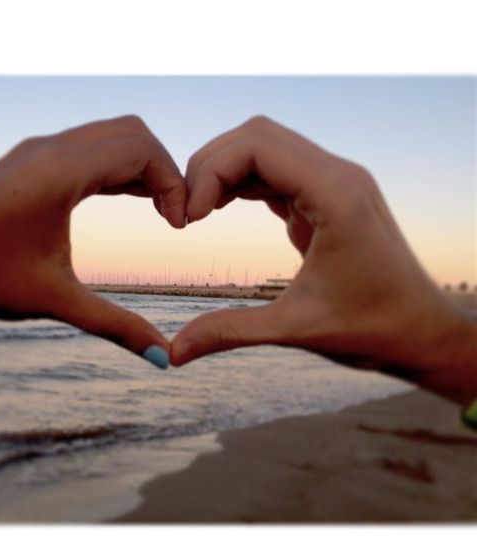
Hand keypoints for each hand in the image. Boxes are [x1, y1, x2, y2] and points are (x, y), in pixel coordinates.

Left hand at [0, 115, 186, 362]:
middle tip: (172, 215)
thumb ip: (115, 324)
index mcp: (60, 171)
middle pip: (132, 133)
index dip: (173, 183)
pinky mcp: (33, 158)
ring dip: (141, 167)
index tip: (178, 226)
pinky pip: (90, 147)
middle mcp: (52, 149)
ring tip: (157, 209)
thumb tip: (162, 357)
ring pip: (112, 135)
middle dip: (163, 169)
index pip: (141, 150)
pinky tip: (129, 197)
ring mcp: (40, 149)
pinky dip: (118, 166)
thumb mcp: (57, 300)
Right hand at [171, 116, 476, 404]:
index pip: (257, 145)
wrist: (421, 332)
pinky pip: (276, 172)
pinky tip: (219, 208)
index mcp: (336, 194)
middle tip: (186, 214)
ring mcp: (334, 183)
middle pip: (256, 136)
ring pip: (264, 148)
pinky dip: (241, 183)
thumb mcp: (295, 329)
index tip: (189, 219)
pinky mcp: (327, 198)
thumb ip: (229, 332)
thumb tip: (173, 353)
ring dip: (224, 172)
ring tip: (197, 212)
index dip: (210, 172)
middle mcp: (338, 175)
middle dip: (210, 166)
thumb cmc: (373, 329)